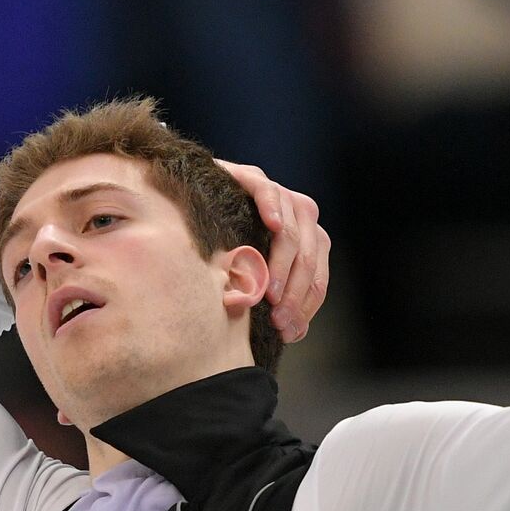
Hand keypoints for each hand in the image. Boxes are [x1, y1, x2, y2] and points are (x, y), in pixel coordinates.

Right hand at [216, 159, 329, 342]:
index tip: (288, 332)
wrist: (192, 204)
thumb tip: (296, 332)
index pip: (318, 279)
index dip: (304, 307)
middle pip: (309, 259)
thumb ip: (276, 298)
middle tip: (277, 319)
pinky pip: (268, 191)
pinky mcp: (253, 178)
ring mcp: (280, 197)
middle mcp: (300, 218)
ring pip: (292, 233)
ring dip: (282, 265)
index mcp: (309, 242)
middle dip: (294, 294)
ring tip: (268, 291)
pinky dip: (272, 207)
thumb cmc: (226, 246)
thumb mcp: (253, 278)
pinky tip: (271, 224)